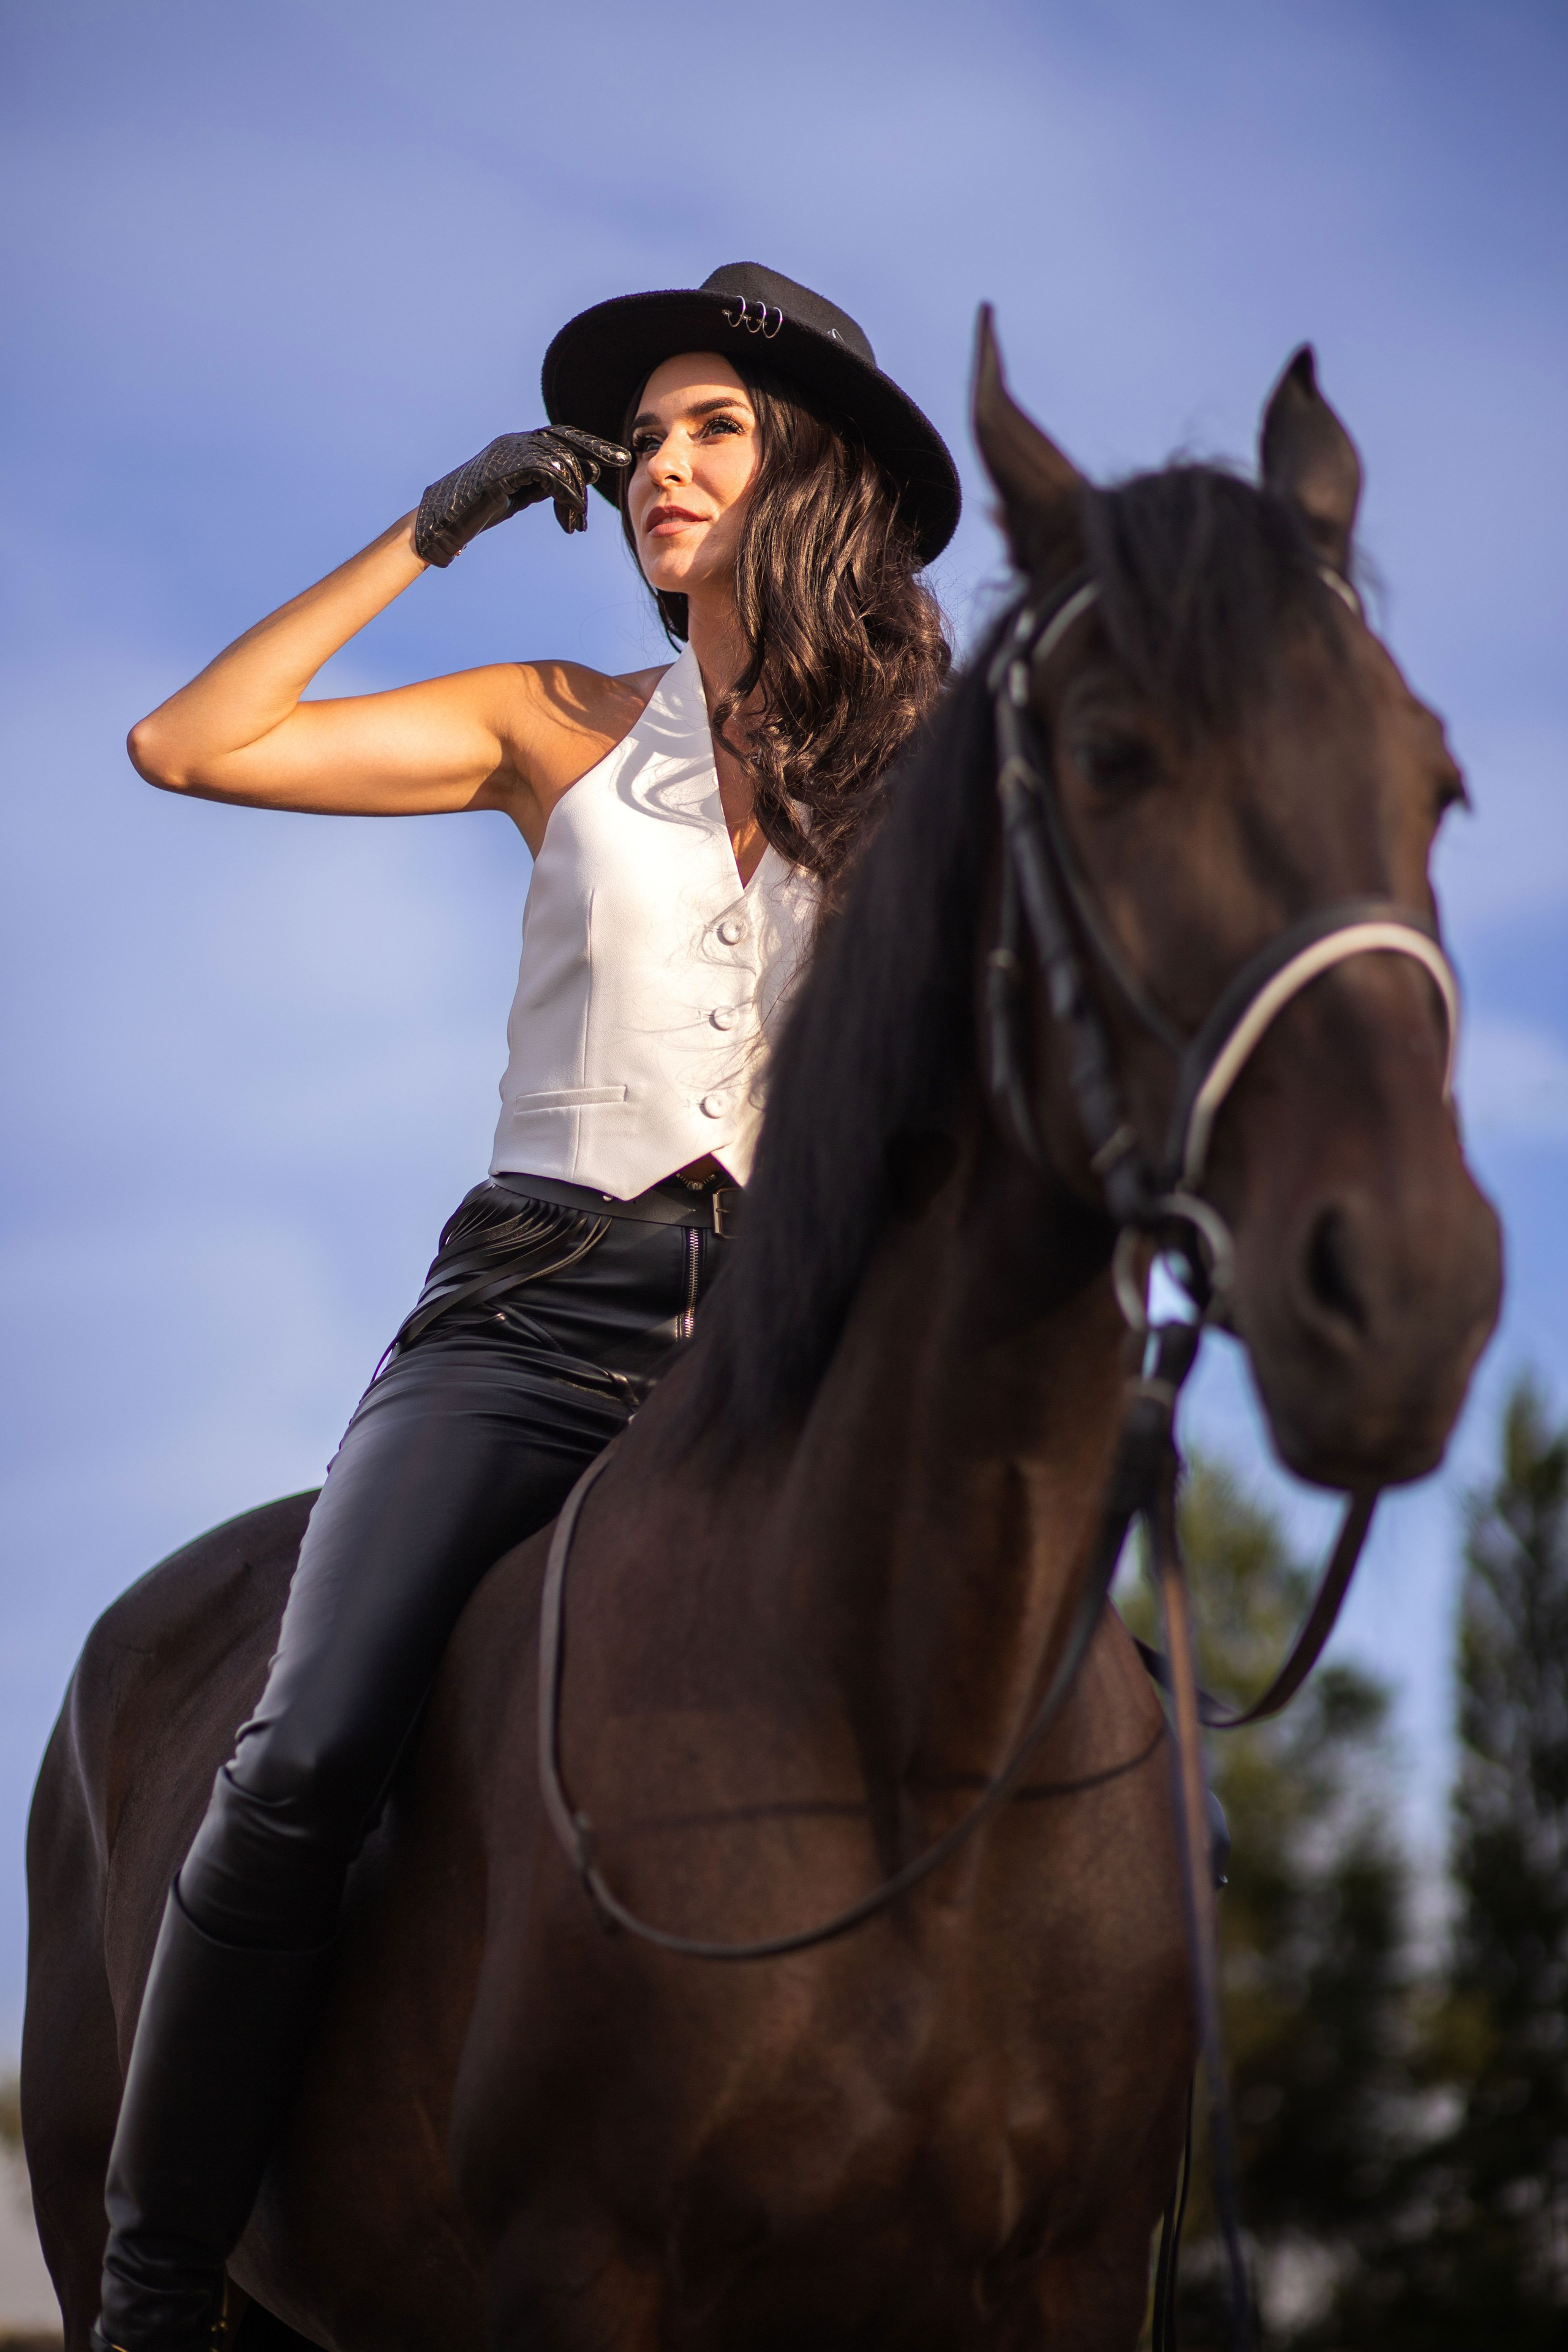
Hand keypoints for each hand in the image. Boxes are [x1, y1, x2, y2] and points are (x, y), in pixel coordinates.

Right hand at [414, 426, 630, 566]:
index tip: (616, 455)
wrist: (444, 522)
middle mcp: (515, 441)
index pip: (562, 435)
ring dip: (577, 497)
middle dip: (596, 451)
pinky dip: (566, 499)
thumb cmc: (480, 510)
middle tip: (622, 463)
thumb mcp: (521, 493)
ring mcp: (509, 453)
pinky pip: (550, 476)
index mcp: (518, 444)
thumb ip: (546, 483)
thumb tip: (579, 479)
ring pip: (562, 463)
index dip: (590, 443)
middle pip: (567, 441)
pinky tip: (569, 521)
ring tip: (579, 525)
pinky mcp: (506, 470)